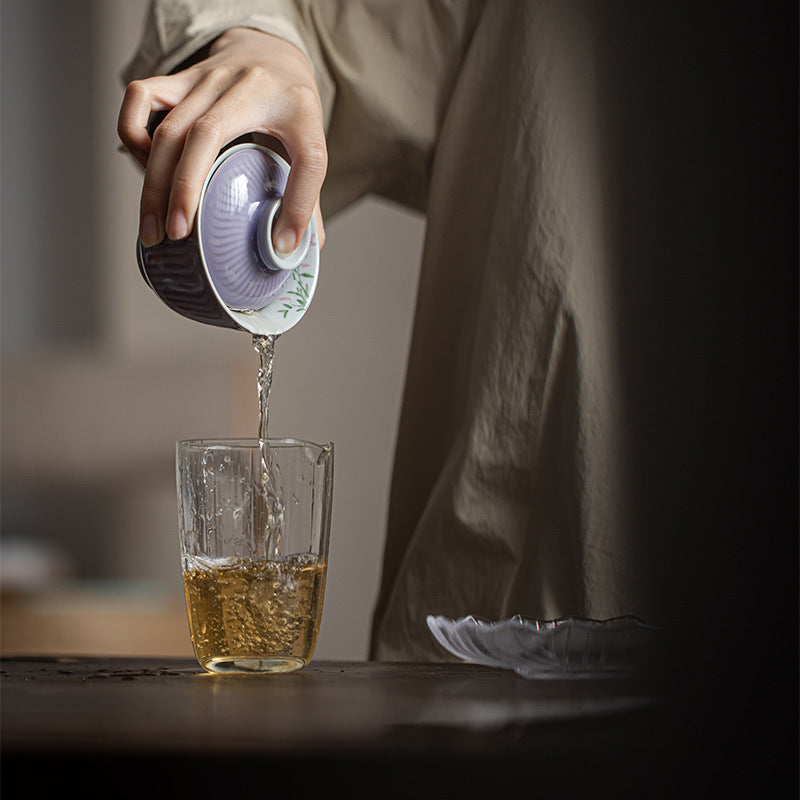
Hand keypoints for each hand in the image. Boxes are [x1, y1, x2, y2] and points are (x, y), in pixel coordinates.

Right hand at [118, 27, 326, 250]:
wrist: (272, 50)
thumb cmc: (288, 107)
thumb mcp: (310, 144)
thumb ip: (306, 195)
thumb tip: (295, 251)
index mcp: (298, 109)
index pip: (308, 158)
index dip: (298, 205)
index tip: (282, 244)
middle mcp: (250, 86)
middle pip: (208, 136)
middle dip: (185, 191)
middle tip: (176, 236)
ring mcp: (209, 78)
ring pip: (168, 128)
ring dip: (153, 183)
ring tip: (153, 227)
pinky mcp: (181, 76)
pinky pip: (140, 98)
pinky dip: (134, 135)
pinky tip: (146, 168)